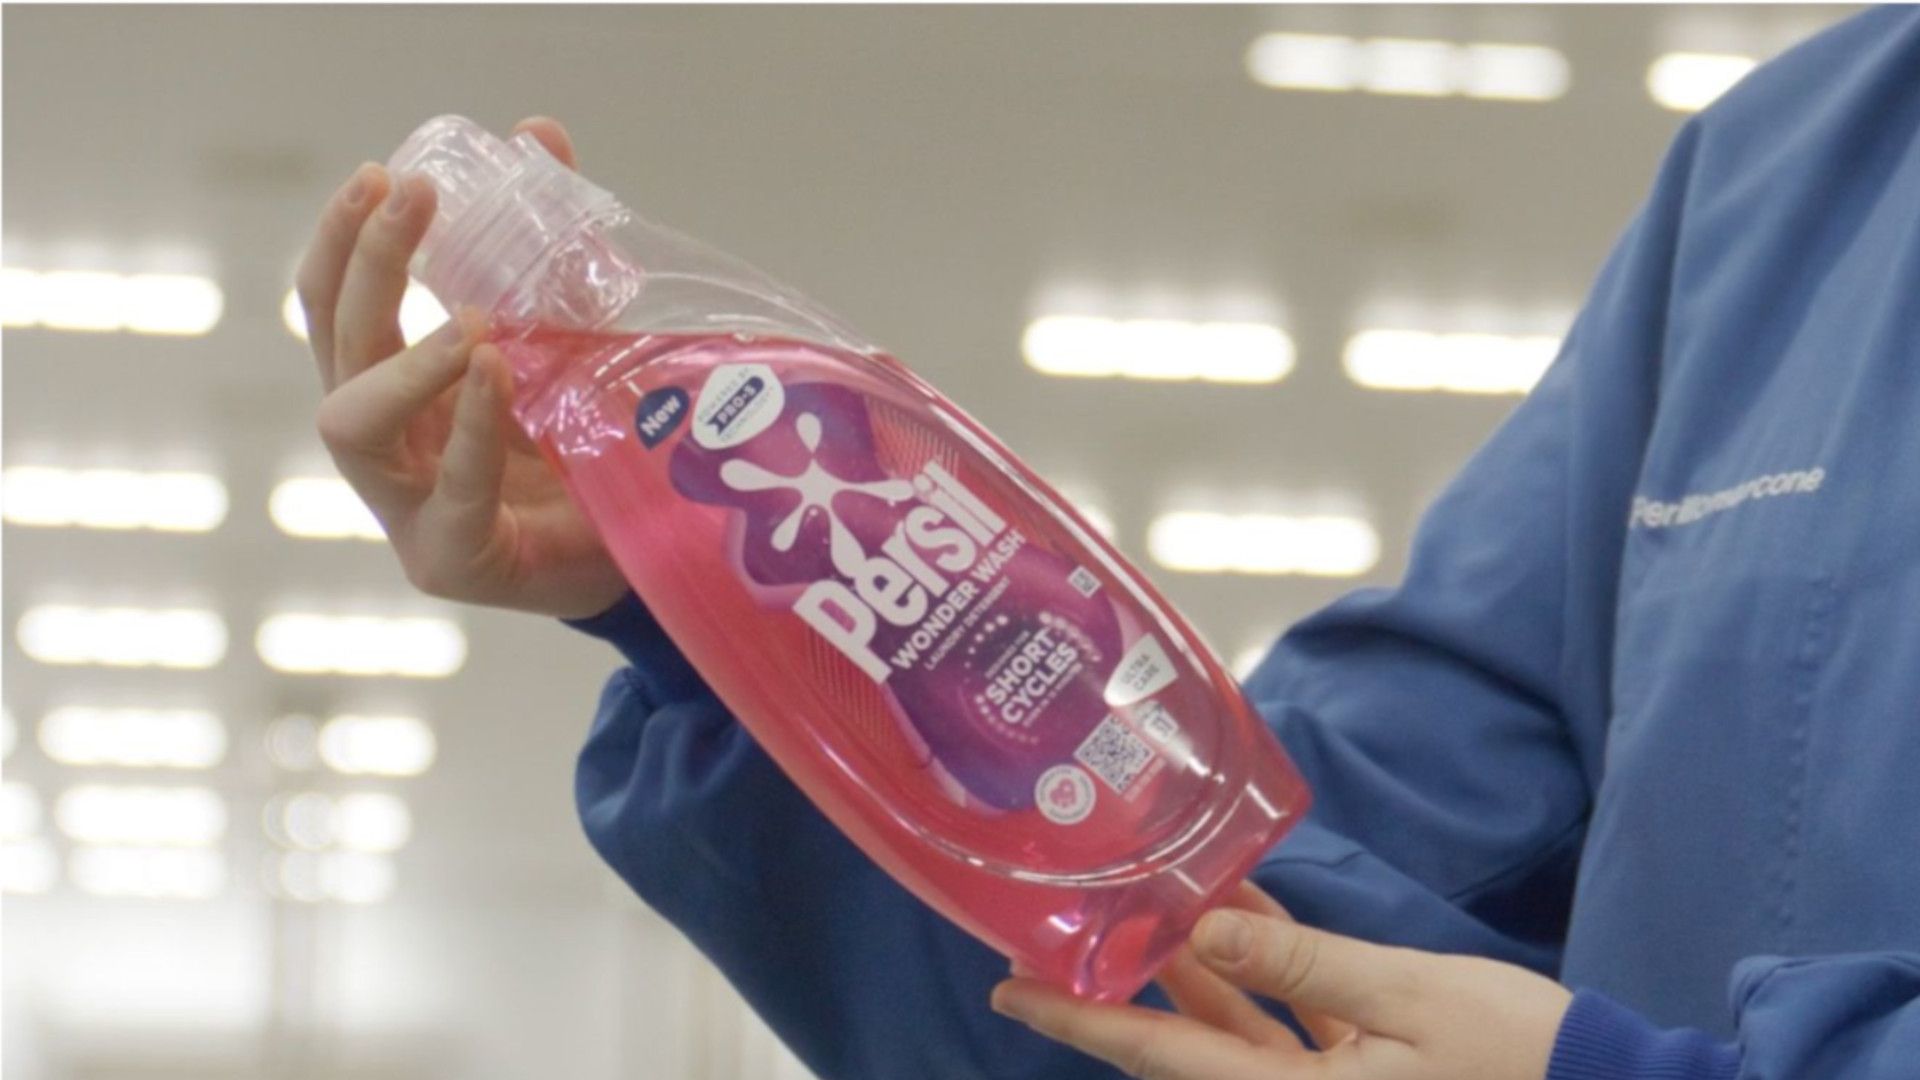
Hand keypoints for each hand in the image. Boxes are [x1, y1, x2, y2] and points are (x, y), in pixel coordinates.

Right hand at [296, 116, 628, 620]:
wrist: (652, 554)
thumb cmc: (598, 451)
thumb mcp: (576, 342)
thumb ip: (554, 253)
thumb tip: (541, 134)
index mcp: (400, 396)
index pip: (335, 308)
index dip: (344, 241)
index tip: (381, 175)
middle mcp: (388, 448)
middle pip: (336, 346)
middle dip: (366, 264)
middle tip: (413, 195)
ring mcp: (408, 511)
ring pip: (353, 422)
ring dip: (408, 358)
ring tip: (471, 318)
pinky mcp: (454, 560)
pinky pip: (448, 489)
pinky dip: (471, 425)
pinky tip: (494, 373)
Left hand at [991, 882, 1572, 1079]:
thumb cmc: (1519, 1057)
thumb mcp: (1406, 998)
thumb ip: (1299, 964)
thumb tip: (1201, 927)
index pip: (1158, 1055)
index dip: (1079, 1019)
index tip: (1009, 992)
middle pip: (1184, 1048)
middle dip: (1125, 990)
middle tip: (1060, 941)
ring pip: (1235, 1034)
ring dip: (1195, 973)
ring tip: (1145, 908)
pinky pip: (1291, 1029)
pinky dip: (1266, 978)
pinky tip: (1247, 916)